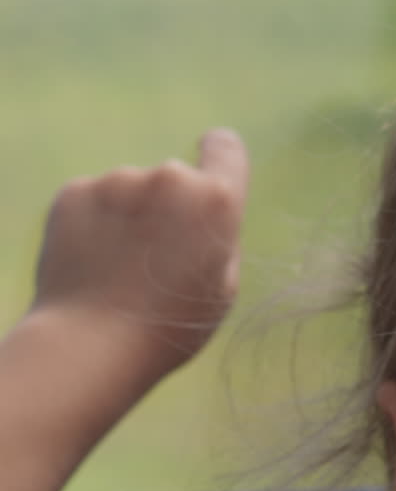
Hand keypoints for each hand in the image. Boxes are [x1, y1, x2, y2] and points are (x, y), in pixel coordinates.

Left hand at [29, 128, 248, 387]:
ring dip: (128, 218)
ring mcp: (116, 181)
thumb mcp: (222, 288)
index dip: (219, 157)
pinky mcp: (74, 192)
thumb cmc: (170, 327)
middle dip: (168, 208)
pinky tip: (91, 264)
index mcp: (215, 200)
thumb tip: (203, 215)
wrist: (91, 343)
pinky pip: (92, 201)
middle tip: (155, 260)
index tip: (207, 174)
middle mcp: (168, 178)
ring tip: (117, 270)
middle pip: (174, 181)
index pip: (225, 147)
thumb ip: (219, 237)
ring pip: (129, 193)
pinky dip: (93, 225)